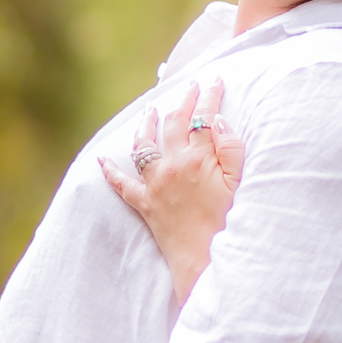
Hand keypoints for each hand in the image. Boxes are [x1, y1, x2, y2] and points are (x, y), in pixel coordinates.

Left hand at [100, 80, 245, 303]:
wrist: (206, 260)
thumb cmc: (229, 224)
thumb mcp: (239, 184)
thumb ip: (231, 150)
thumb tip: (218, 122)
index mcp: (198, 160)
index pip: (203, 118)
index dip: (210, 97)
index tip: (214, 82)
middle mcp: (172, 167)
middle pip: (174, 124)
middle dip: (183, 101)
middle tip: (190, 86)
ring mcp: (156, 185)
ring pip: (144, 146)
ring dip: (146, 125)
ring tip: (150, 111)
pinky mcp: (145, 205)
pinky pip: (122, 185)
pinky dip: (110, 172)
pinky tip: (102, 161)